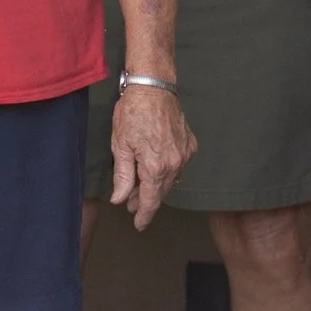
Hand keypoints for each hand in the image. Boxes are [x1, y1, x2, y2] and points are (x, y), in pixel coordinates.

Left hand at [109, 83, 194, 230]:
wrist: (154, 86)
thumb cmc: (134, 112)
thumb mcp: (120, 145)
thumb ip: (122, 176)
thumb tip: (120, 198)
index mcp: (156, 167)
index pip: (150, 201)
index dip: (143, 215)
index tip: (139, 224)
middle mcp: (174, 164)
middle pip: (160, 192)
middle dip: (145, 200)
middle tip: (131, 204)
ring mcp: (184, 154)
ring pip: (170, 179)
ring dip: (155, 185)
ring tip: (140, 186)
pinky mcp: (190, 144)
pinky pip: (179, 165)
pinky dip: (166, 170)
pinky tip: (155, 167)